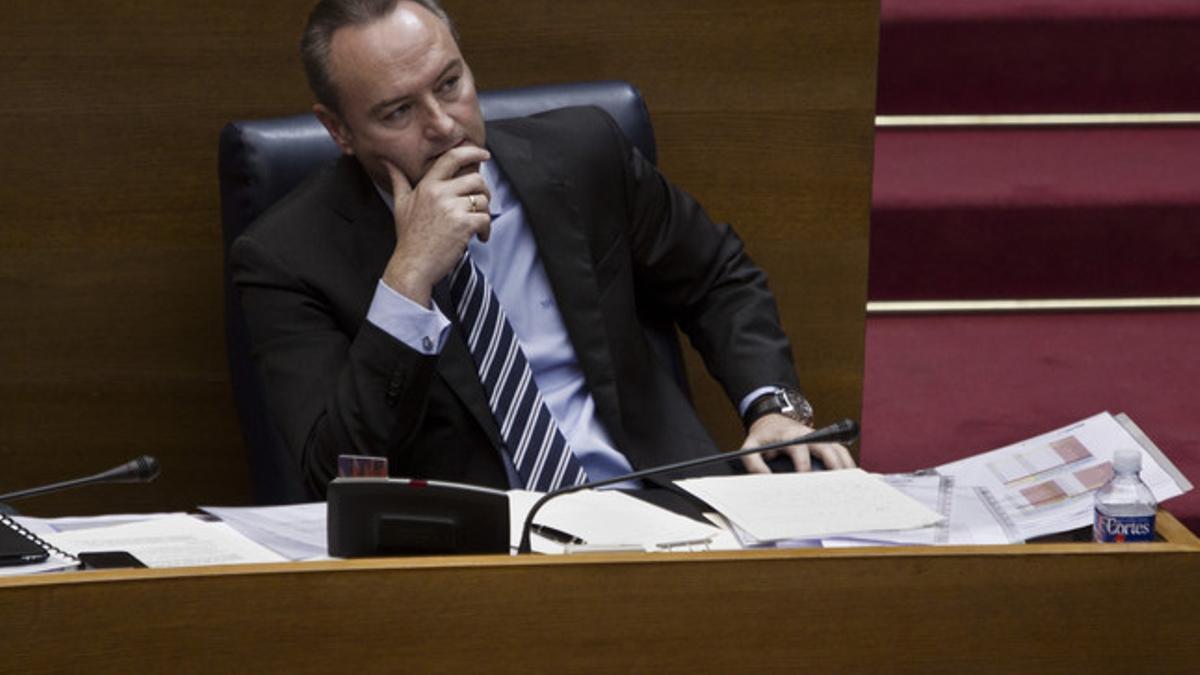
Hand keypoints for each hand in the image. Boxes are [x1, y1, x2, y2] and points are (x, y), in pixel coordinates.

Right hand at [380, 145, 492, 306]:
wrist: (413, 265)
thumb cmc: (409, 237)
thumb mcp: (401, 204)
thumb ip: (398, 181)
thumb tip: (388, 163)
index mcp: (428, 186)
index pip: (452, 158)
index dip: (472, 152)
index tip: (483, 154)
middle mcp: (440, 193)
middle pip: (476, 179)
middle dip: (484, 192)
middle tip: (480, 205)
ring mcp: (452, 208)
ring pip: (483, 199)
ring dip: (485, 213)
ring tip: (477, 226)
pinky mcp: (463, 224)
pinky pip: (486, 218)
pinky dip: (486, 230)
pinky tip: (479, 238)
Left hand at [739, 413, 855, 472]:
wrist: (771, 419)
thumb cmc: (763, 436)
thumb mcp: (751, 447)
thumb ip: (754, 464)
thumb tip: (765, 479)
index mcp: (790, 436)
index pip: (800, 451)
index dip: (803, 466)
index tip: (806, 481)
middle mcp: (807, 435)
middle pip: (826, 447)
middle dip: (833, 464)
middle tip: (838, 484)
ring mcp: (818, 436)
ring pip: (837, 448)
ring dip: (845, 463)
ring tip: (852, 483)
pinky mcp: (823, 440)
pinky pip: (839, 450)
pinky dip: (847, 461)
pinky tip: (851, 476)